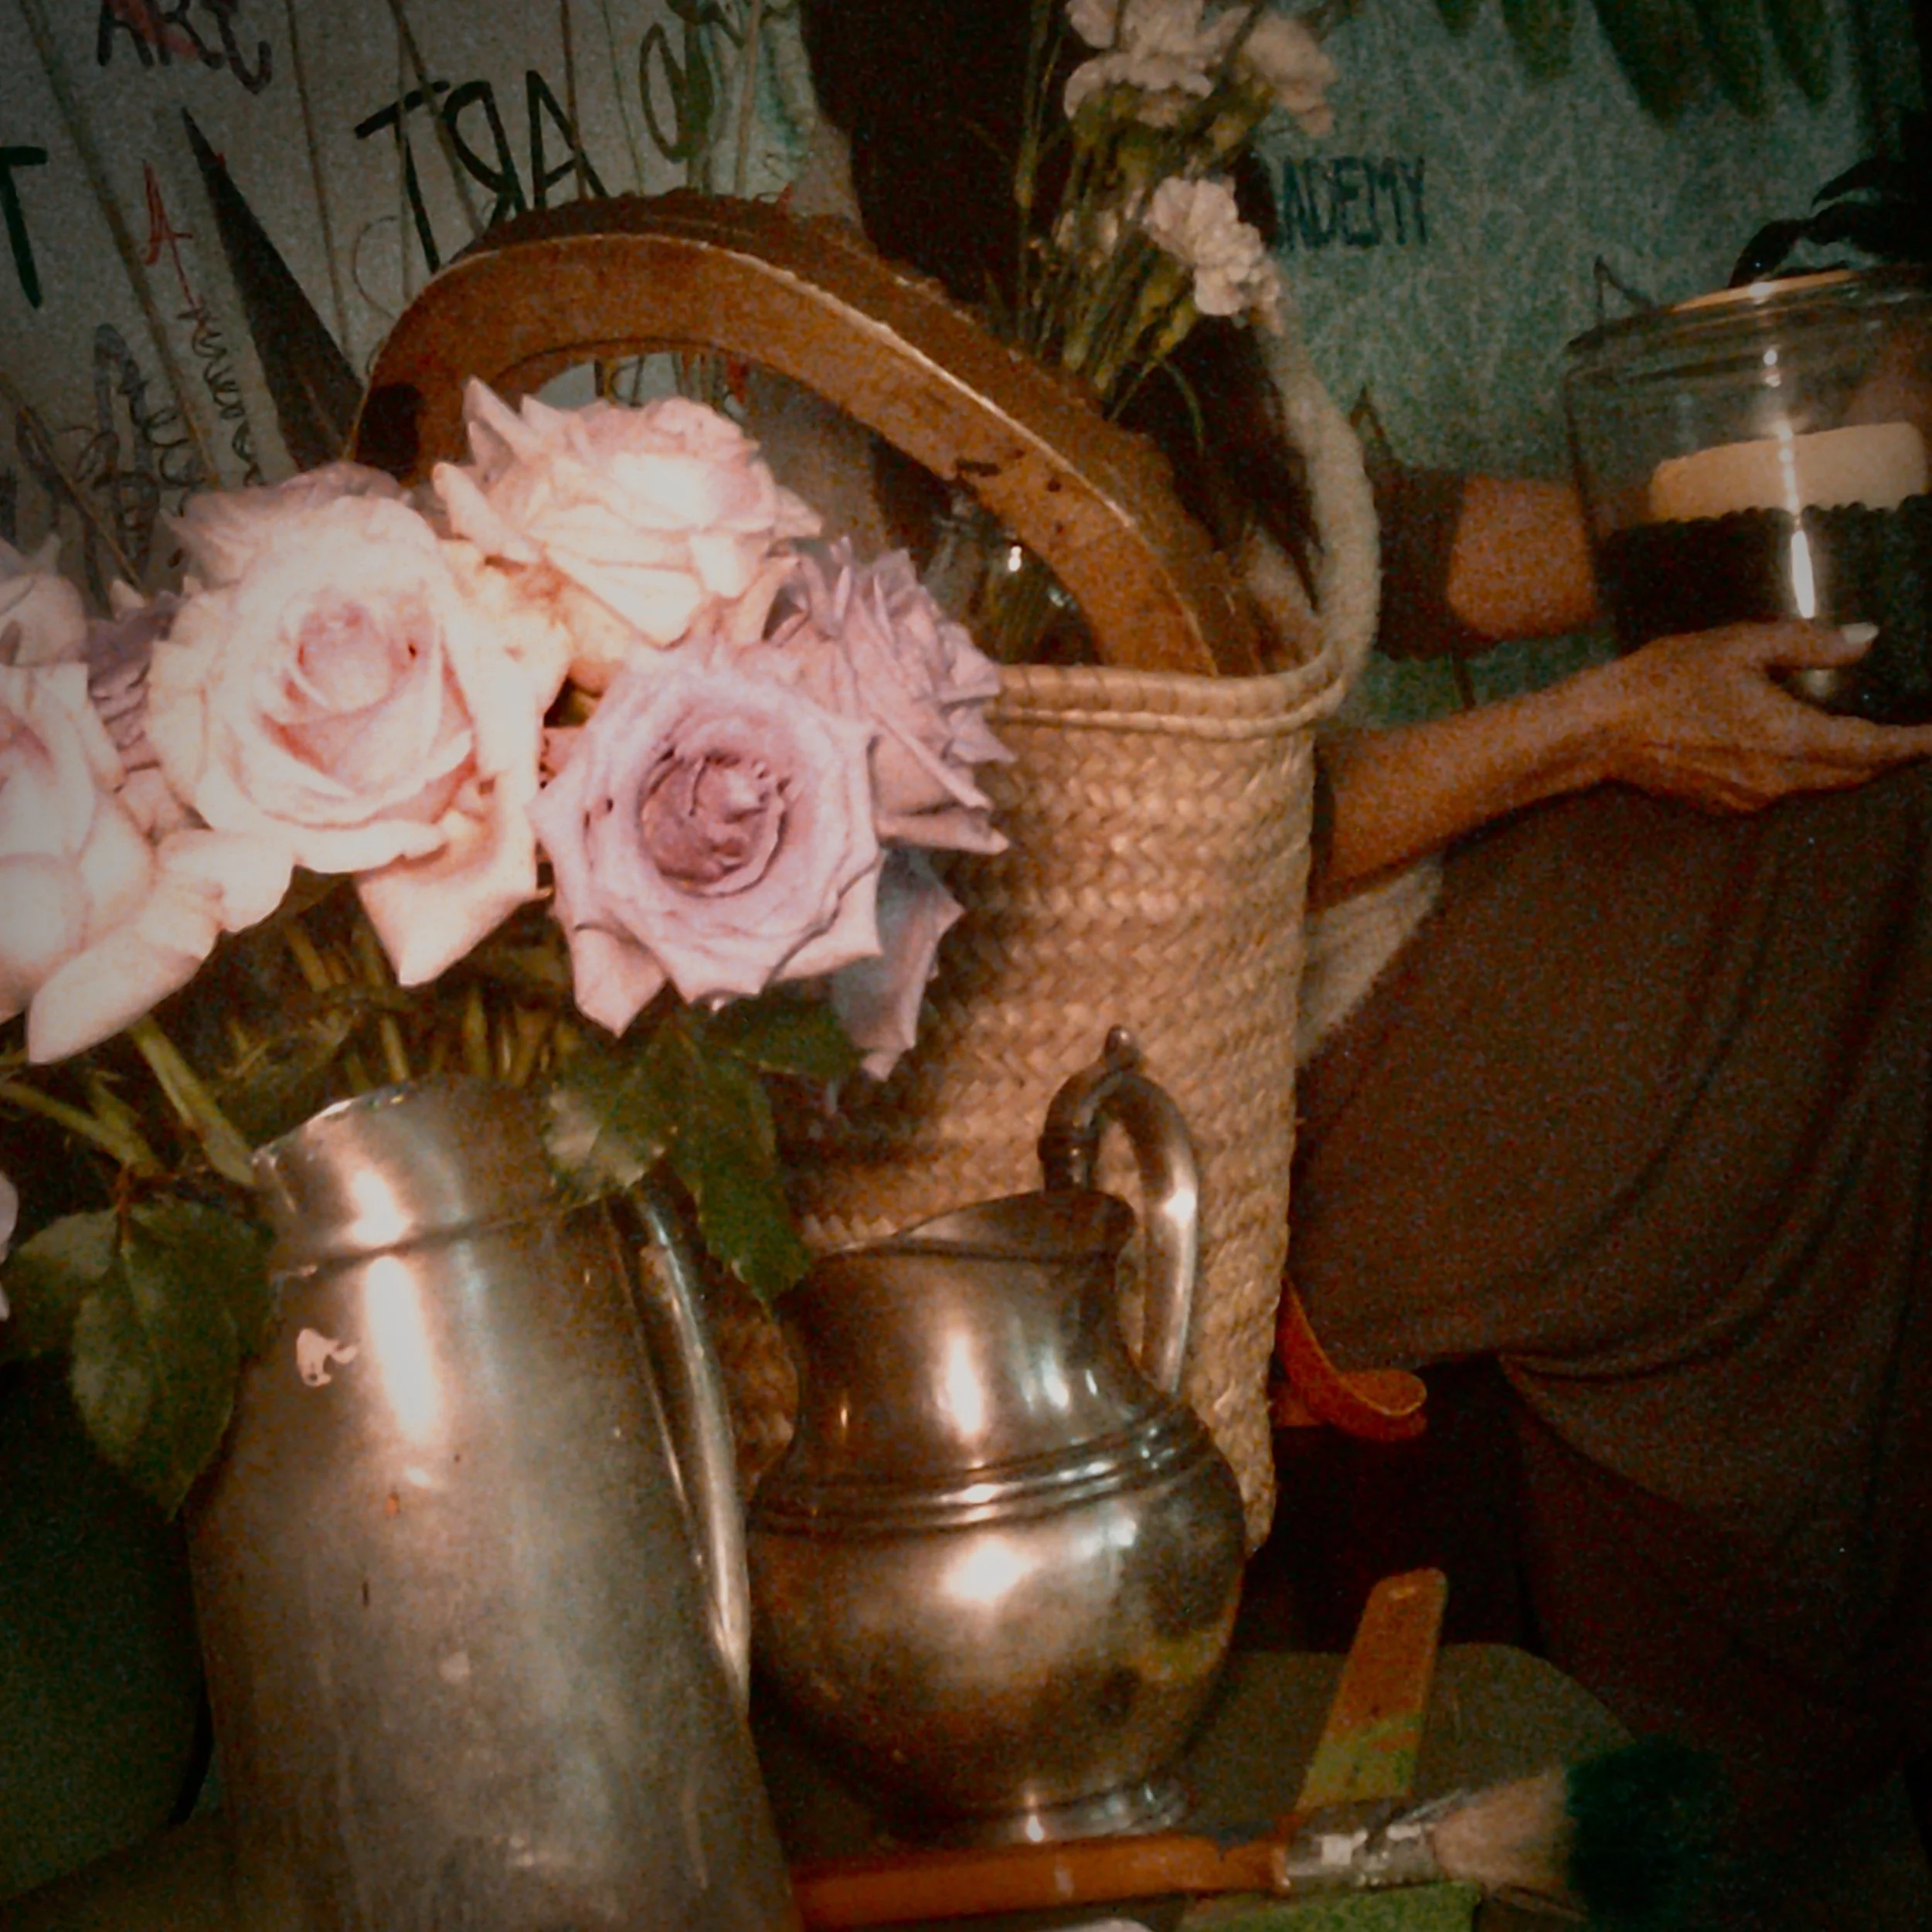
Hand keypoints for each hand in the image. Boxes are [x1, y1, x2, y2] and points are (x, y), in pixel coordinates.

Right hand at [1582, 620, 1931, 812]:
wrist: (1599, 731)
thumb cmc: (1666, 679)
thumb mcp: (1738, 644)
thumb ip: (1808, 643)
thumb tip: (1866, 640)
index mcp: (1788, 740)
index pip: (1873, 750)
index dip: (1915, 743)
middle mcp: (1777, 781)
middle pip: (1853, 774)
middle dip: (1889, 756)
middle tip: (1914, 734)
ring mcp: (1750, 799)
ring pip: (1820, 784)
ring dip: (1849, 764)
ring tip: (1867, 735)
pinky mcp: (1726, 806)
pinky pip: (1783, 790)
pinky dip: (1807, 770)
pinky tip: (1801, 745)